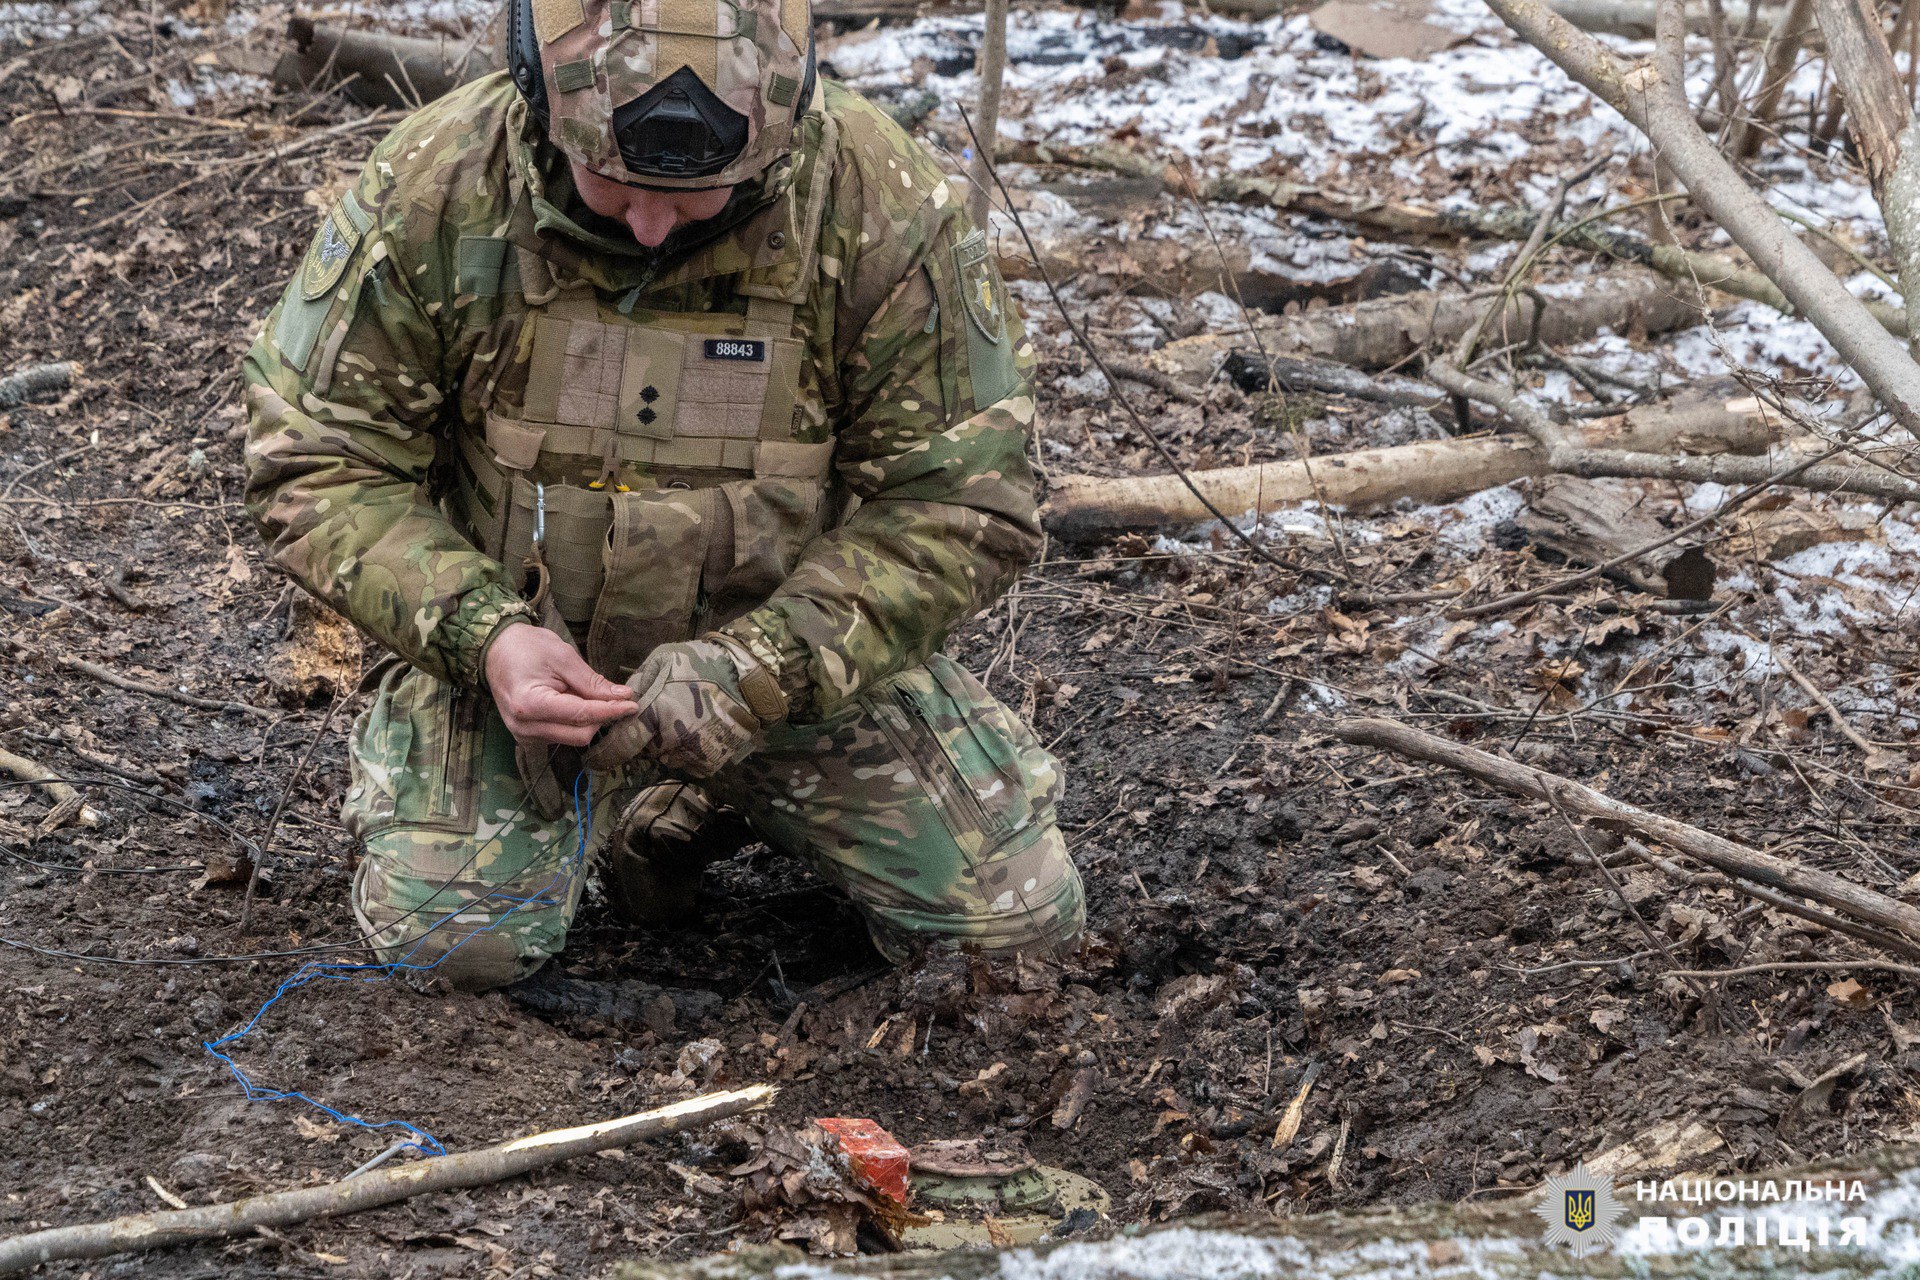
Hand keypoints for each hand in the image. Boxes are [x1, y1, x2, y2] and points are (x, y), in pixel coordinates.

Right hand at [484, 621, 636, 745]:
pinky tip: (567, 701)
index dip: (611, 711)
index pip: (582, 716)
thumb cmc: (527, 648)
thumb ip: (592, 682)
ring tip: (577, 692)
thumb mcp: (563, 657)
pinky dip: (573, 722)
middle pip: (580, 735)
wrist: (496, 651)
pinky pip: (561, 736)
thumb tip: (623, 696)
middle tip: (609, 695)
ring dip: (586, 719)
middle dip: (600, 717)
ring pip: (573, 738)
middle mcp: (525, 727)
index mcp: (531, 705)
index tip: (632, 704)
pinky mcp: (528, 737)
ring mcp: (524, 736)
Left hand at [583, 635, 786, 777]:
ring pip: (666, 757)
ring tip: (683, 719)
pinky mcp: (711, 761)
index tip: (594, 758)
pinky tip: (698, 729)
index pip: (618, 746)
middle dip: (645, 738)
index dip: (603, 754)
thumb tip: (619, 700)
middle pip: (644, 750)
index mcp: (652, 716)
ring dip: (667, 744)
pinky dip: (689, 750)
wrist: (750, 676)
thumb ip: (637, 685)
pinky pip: (689, 762)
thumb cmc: (703, 662)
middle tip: (660, 717)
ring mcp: (692, 754)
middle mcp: (669, 741)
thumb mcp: (662, 662)